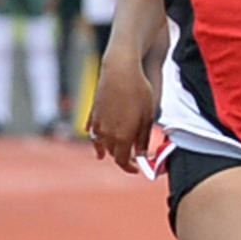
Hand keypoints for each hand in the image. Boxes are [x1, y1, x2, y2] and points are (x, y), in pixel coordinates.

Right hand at [85, 52, 155, 173]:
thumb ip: (143, 138)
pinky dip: (96, 136)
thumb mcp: (147, 117)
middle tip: (130, 157)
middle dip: (122, 157)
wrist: (120, 70)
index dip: (130, 168)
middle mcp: (107, 133)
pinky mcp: (92, 112)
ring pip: (100, 143)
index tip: (136, 169)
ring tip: (106, 154)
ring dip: (107, 149)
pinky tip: (96, 137)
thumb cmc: (138, 92)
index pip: (123, 161)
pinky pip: (92, 130)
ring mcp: (97, 123)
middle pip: (113, 153)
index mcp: (122, 137)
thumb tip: (141, 154)